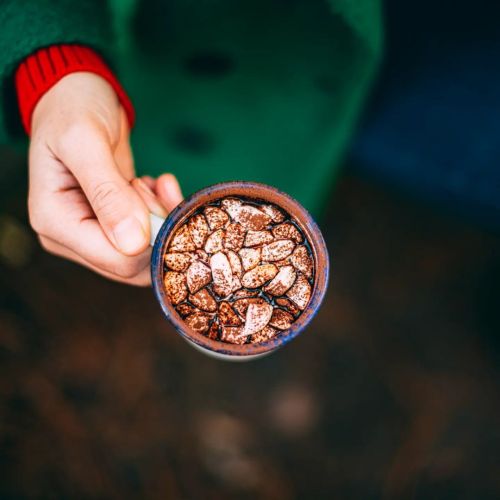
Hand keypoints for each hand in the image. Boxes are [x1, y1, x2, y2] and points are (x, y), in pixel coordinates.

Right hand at [28, 72, 182, 284]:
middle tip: (153, 186)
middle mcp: (71, 238)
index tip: (154, 193)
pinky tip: (153, 184)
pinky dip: (160, 211)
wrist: (76, 95)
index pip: (116, 260)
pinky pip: (148, 236)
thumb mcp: (86, 141)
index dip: (150, 237)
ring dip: (161, 218)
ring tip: (153, 182)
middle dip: (157, 228)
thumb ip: (108, 193)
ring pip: (145, 252)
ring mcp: (92, 234)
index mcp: (55, 223)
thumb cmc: (74, 109)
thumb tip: (134, 244)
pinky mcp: (111, 225)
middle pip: (133, 263)